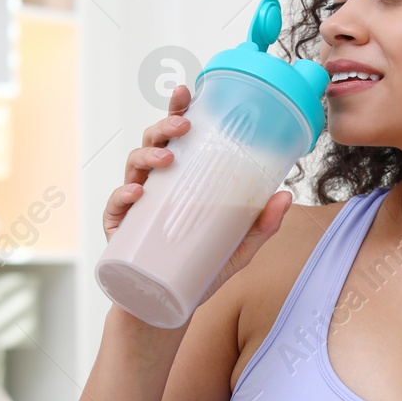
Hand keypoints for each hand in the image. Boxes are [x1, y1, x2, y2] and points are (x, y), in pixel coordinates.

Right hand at [102, 84, 293, 310]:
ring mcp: (134, 207)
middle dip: (165, 127)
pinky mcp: (119, 231)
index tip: (186, 90)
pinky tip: (137, 195)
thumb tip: (285, 196)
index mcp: (179, 180)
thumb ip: (261, 225)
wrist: (170, 310)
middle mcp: (154, 186)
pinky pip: (116, 207)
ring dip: (148, 156)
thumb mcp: (239, 248)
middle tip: (184, 126)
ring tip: (167, 159)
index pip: (176, 138)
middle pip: (153, 143)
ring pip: (133, 167)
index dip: (177, 110)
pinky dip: (123, 197)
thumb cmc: (200, 271)